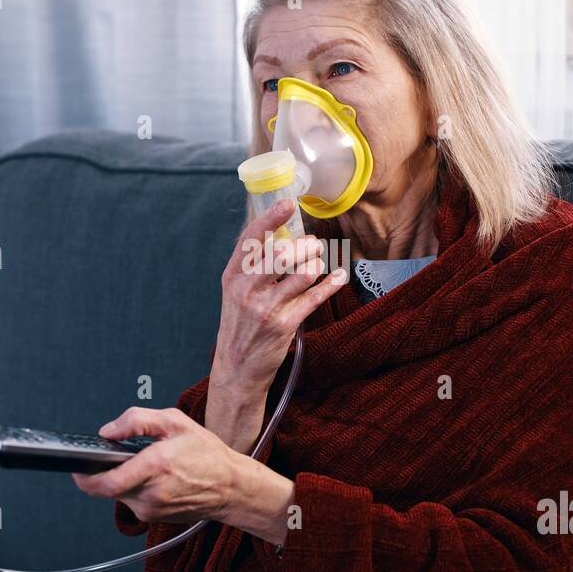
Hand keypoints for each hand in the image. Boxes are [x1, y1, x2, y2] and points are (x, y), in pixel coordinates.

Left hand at [71, 406, 239, 524]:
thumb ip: (136, 421)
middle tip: (121, 456)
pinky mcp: (153, 517)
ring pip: (119, 493)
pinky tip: (156, 478)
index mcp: (154, 466)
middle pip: (107, 487)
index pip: (104, 482)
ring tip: (148, 465)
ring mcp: (151, 509)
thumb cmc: (207, 455)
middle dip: (107, 470)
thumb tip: (108, 431)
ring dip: (124, 479)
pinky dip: (136, 488)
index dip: (84, 475)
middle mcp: (150, 492)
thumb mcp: (175, 422)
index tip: (77, 465)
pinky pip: (132, 500)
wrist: (231, 487)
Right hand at [214, 197, 348, 390]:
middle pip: (282, 252)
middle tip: (313, 245)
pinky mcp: (284, 324)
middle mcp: (247, 289)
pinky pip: (314, 298)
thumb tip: (280, 235)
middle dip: (304, 245)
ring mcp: (266, 308)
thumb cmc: (240, 323)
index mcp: (233, 275)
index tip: (289, 204)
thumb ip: (252, 266)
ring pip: (302, 273)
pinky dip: (331, 285)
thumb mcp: (236, 291)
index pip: (251, 239)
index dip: (271, 218)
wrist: (237, 367)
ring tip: (318, 262)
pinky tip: (339, 277)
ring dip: (317, 264)